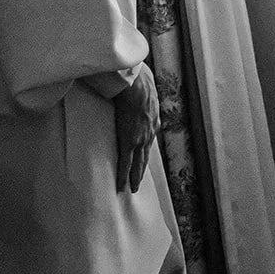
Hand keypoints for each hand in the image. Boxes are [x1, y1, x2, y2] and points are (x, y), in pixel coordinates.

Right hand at [114, 63, 159, 192]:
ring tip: (131, 189)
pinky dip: (123, 175)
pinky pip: (125, 163)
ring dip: (134, 177)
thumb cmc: (139, 84)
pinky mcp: (129, 141)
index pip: (149, 142)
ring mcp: (140, 139)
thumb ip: (144, 100)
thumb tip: (139, 95)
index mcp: (153, 122)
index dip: (145, 153)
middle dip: (141, 171)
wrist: (136, 85)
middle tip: (137, 185)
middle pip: (145, 157)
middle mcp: (150, 133)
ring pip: (137, 163)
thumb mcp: (147, 94)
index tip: (143, 162)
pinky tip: (121, 185)